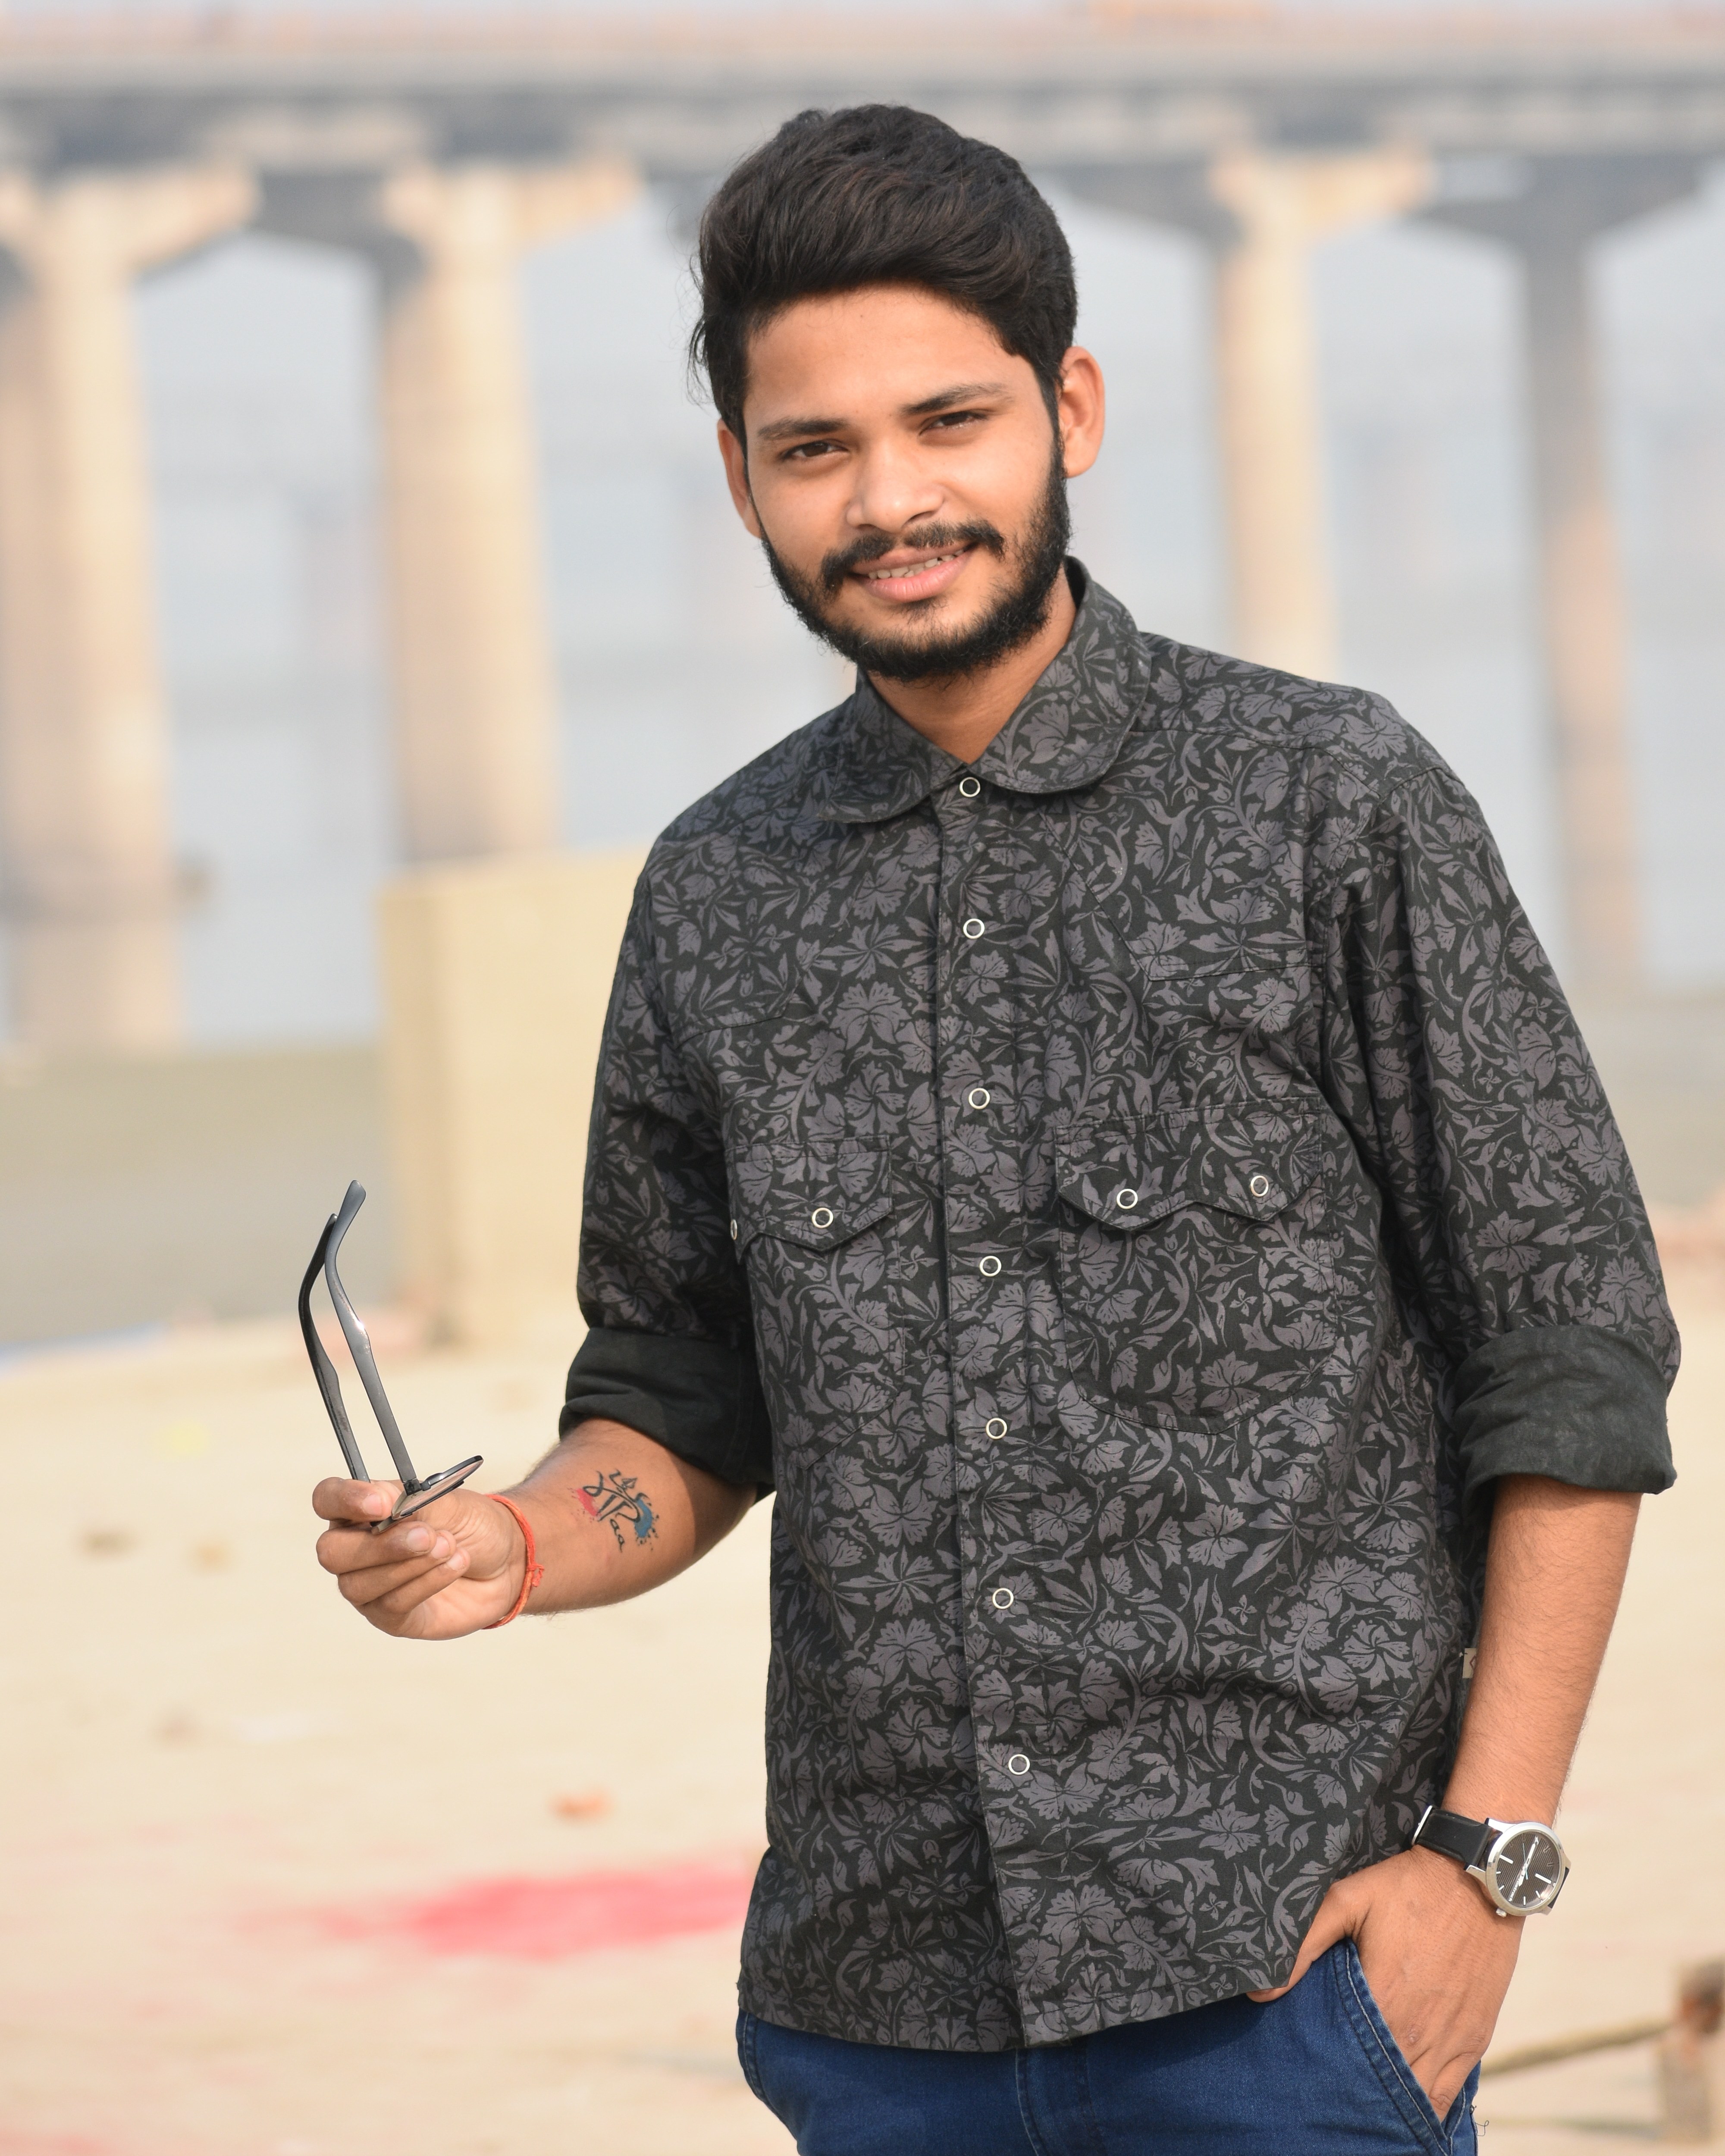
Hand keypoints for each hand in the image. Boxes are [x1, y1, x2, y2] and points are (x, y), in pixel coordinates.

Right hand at [313, 1478, 525, 1638]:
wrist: (507, 1558)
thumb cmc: (469, 1524)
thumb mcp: (443, 1500)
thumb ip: (406, 1498)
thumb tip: (378, 1499)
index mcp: (361, 1511)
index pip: (327, 1499)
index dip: (345, 1499)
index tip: (381, 1503)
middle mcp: (355, 1550)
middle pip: (331, 1552)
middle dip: (381, 1545)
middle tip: (427, 1535)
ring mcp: (369, 1587)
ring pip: (359, 1584)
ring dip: (410, 1564)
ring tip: (450, 1545)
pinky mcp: (391, 1617)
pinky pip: (392, 1605)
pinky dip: (427, 1582)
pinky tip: (456, 1565)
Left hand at [1248, 1848, 1521, 2114]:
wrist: (1478, 1879)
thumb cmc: (1408, 1887)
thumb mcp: (1348, 1900)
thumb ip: (1304, 1945)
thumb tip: (1261, 1992)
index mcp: (1385, 2002)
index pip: (1348, 2062)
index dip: (1327, 2074)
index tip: (1309, 2075)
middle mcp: (1419, 2032)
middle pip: (1381, 2088)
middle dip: (1355, 2093)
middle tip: (1330, 2093)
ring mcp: (1451, 2041)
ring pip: (1418, 2099)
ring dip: (1392, 2105)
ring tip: (1364, 2102)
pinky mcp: (1475, 2040)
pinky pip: (1451, 2094)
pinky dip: (1429, 2105)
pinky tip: (1407, 2103)